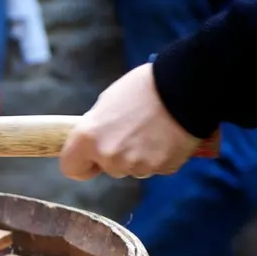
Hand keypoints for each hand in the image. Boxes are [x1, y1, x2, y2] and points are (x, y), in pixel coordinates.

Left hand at [59, 63, 201, 180]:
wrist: (186, 86)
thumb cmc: (143, 87)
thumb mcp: (107, 101)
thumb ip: (97, 126)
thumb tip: (96, 137)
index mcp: (89, 138)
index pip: (71, 168)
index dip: (81, 164)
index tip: (91, 158)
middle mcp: (109, 156)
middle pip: (108, 168)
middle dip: (116, 155)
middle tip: (132, 131)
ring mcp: (136, 165)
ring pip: (132, 169)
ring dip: (139, 156)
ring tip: (152, 130)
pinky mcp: (162, 168)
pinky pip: (156, 167)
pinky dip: (160, 156)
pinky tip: (167, 136)